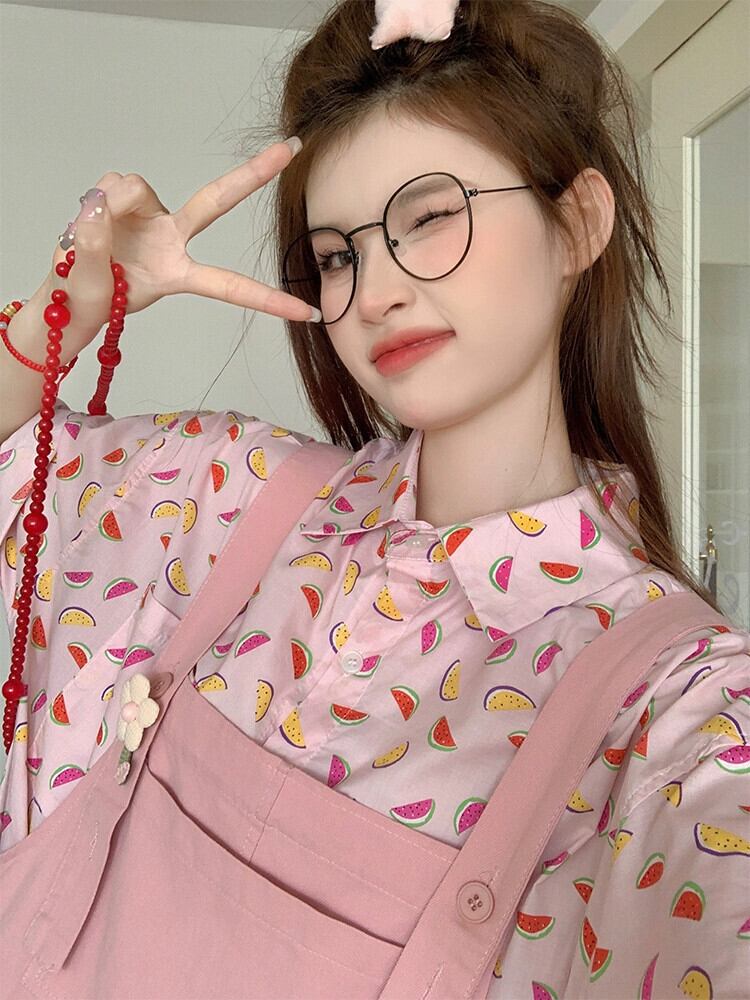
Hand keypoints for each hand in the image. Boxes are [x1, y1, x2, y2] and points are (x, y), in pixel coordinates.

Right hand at [44, 140, 315, 356]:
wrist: (67, 288)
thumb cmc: (89, 297)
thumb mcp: (93, 288)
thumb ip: (96, 247)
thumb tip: (101, 206)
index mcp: (178, 274)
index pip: (230, 286)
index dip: (268, 300)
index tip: (308, 313)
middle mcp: (173, 239)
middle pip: (217, 200)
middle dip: (254, 173)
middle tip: (291, 147)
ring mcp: (152, 216)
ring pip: (136, 187)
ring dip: (111, 204)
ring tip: (90, 235)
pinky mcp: (126, 197)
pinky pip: (114, 183)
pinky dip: (96, 199)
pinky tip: (88, 217)